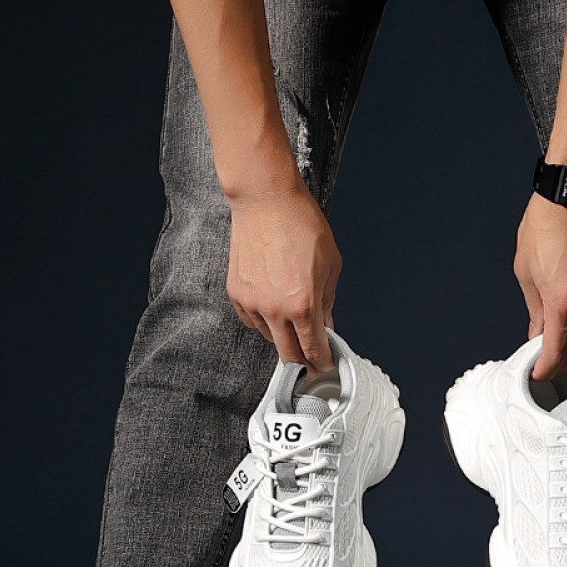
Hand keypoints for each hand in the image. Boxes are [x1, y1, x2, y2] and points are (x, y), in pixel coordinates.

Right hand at [226, 178, 341, 370]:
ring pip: (270, 337)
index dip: (322, 362)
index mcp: (303, 304)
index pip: (313, 349)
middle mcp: (275, 309)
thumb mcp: (330, 265)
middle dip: (303, 362)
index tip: (326, 366)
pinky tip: (274, 309)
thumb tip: (327, 325)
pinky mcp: (236, 293)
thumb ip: (328, 301)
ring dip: (284, 337)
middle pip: (289, 354)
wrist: (264, 200)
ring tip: (294, 323)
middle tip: (312, 360)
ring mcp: (252, 303)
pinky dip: (264, 321)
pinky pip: (252, 320)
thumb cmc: (301, 224)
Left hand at [513, 192, 566, 380]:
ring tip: (555, 302)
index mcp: (563, 303)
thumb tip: (537, 333)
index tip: (537, 373)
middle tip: (544, 353)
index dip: (545, 369)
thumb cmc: (547, 223)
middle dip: (561, 355)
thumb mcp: (526, 271)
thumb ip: (534, 309)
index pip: (557, 354)